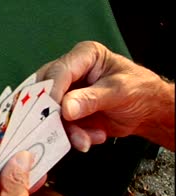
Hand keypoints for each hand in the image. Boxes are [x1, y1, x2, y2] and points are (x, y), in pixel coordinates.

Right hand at [36, 41, 174, 151]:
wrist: (149, 112)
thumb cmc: (140, 91)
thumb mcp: (120, 91)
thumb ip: (92, 99)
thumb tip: (66, 107)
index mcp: (84, 56)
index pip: (60, 71)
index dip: (52, 90)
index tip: (53, 109)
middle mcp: (71, 72)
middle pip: (46, 90)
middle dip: (54, 113)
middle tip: (58, 128)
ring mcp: (67, 93)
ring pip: (50, 111)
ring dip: (67, 129)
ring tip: (84, 139)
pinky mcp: (67, 112)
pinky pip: (60, 125)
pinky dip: (74, 136)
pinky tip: (91, 137)